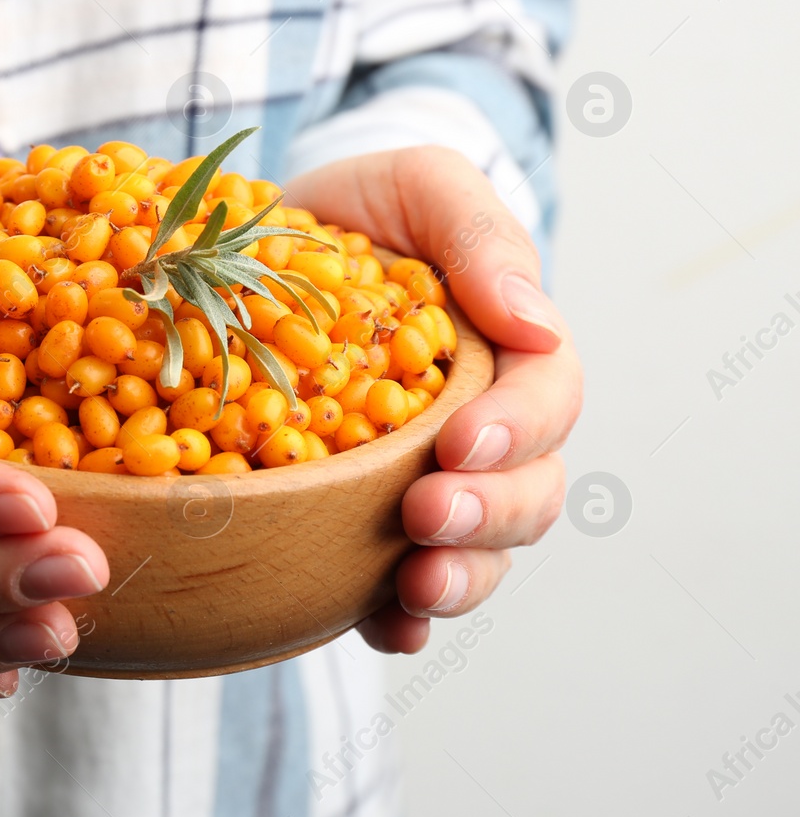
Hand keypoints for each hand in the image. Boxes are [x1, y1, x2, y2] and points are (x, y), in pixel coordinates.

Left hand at [286, 146, 581, 652]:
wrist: (270, 240)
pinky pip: (394, 587)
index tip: (458, 441)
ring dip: (458, 577)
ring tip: (412, 589)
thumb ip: (480, 238)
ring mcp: (426, 478)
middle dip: (487, 515)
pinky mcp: (360, 514)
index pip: (547, 400)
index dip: (516, 429)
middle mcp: (482, 427)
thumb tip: (534, 323)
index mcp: (511, 353)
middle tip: (425, 518)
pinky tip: (382, 628)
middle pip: (526, 492)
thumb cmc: (365, 208)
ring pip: (478, 550)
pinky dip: (398, 618)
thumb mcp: (422, 188)